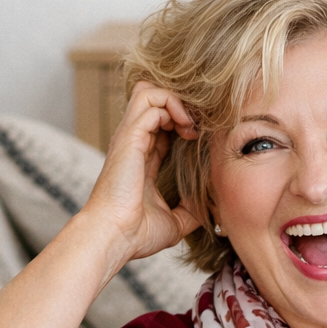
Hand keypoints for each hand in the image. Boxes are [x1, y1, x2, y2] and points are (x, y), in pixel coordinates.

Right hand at [82, 80, 201, 262]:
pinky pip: (150, 101)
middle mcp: (133, 142)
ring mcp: (130, 136)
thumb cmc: (137, 234)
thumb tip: (211, 209)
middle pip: (152, 99)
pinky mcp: (130, 136)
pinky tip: (186, 129)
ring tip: (190, 125)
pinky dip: (172, 106)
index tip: (200, 140)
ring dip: (175, 101)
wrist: (115, 236)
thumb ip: (191, 211)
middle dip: (179, 104)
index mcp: (142, 158)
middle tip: (197, 128)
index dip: (183, 123)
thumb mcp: (174, 222)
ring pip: (148, 91)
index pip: (160, 124)